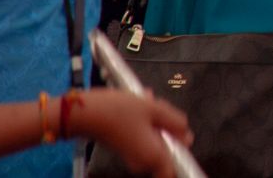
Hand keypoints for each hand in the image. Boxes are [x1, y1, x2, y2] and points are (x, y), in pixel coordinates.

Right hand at [68, 89, 192, 177]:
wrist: (84, 113)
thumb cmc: (118, 111)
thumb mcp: (154, 109)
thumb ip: (175, 122)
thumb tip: (187, 136)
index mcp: (153, 157)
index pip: (173, 171)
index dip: (182, 158)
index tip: (182, 138)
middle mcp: (142, 162)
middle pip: (167, 148)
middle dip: (168, 127)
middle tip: (159, 109)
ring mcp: (133, 155)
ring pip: (156, 137)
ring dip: (156, 120)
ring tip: (147, 101)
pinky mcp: (125, 147)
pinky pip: (144, 135)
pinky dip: (145, 121)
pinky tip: (140, 103)